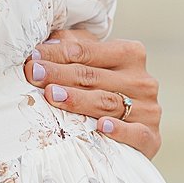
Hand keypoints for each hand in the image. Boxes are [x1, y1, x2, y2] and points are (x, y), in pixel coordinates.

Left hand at [22, 28, 161, 158]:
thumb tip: (43, 46)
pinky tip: (101, 127)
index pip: (87, 51)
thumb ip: (71, 48)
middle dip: (60, 74)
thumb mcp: (92, 63)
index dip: (58, 54)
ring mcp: (148, 109)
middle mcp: (142, 80)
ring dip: (79, 100)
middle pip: (94, 76)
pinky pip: (136, 133)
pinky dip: (120, 130)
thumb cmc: (104, 89)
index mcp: (130, 54)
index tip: (32, 58)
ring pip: (108, 103)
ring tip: (53, 96)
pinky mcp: (151, 136)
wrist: (134, 130)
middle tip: (34, 74)